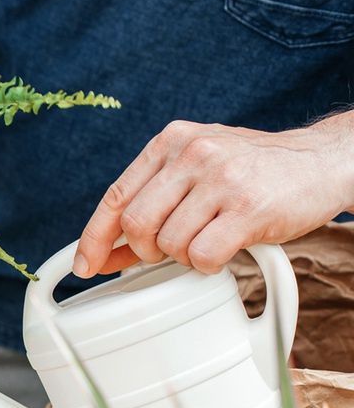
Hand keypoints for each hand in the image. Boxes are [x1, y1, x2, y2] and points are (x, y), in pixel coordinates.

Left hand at [74, 112, 353, 277]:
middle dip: (145, 251)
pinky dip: (208, 265)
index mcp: (171, 141)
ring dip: (183, 257)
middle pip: (136, 225)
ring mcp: (221, 178)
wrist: (323, 161)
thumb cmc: (255, 171)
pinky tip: (225, 250)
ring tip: (208, 241)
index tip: (84, 265)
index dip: (93, 237)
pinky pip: (203, 255)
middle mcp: (192, 153)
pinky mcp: (248, 207)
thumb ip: (156, 198)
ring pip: (169, 243)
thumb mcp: (198, 168)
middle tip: (169, 251)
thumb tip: (108, 250)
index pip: (115, 196)